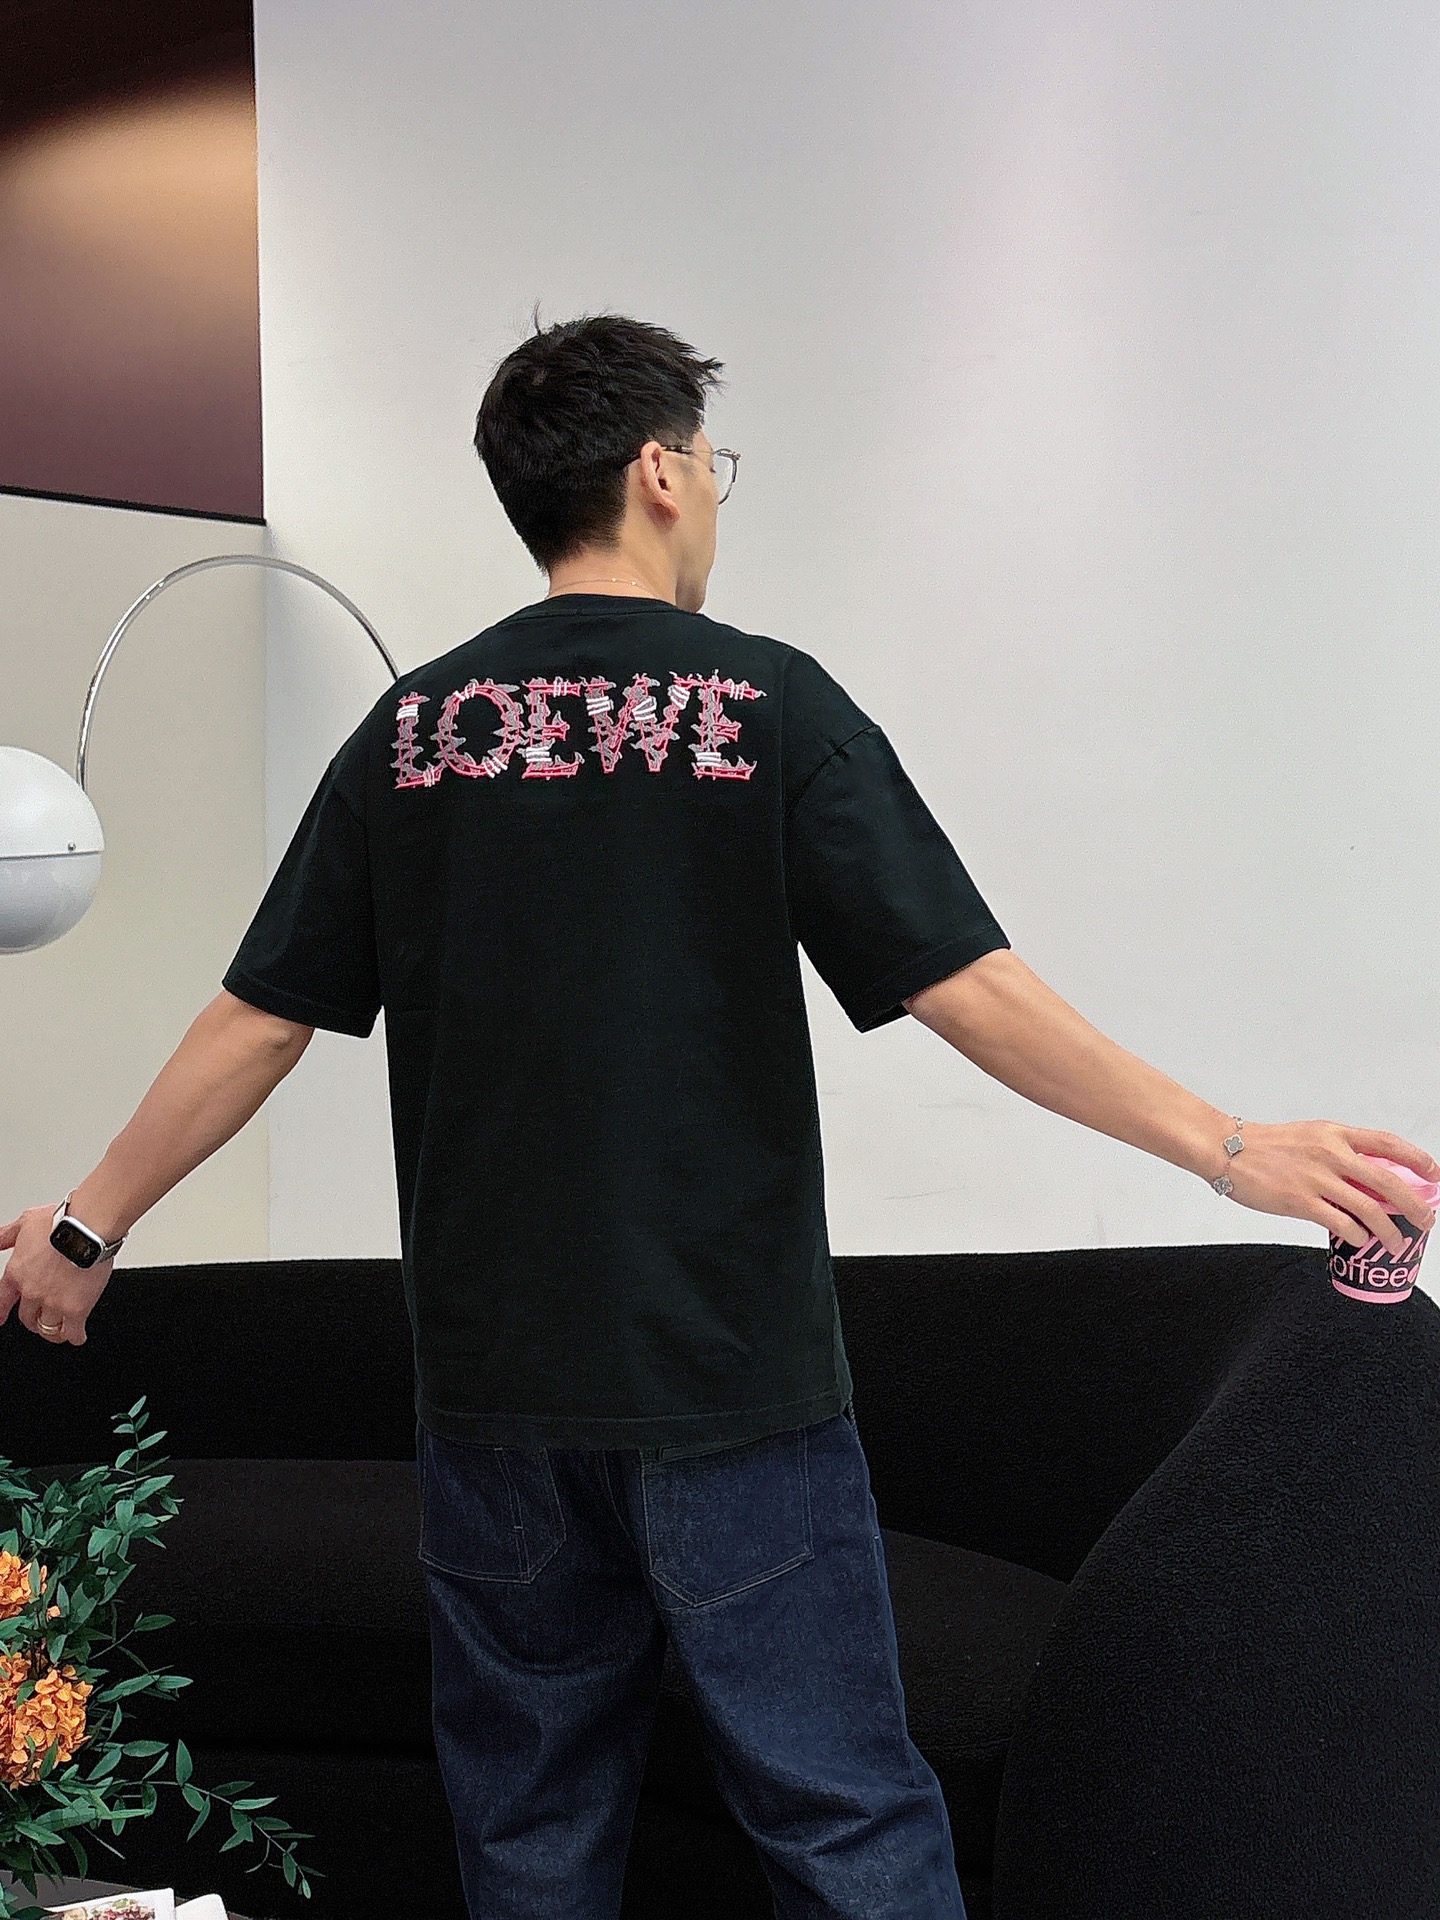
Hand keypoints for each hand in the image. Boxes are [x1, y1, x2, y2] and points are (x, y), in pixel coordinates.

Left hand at [0, 1204, 114, 1344]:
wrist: (88, 1228)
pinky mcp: (76, 1309)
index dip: (1, 1312)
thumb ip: (7, 1235)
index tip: (2, 1318)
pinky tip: (77, 1336)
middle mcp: (32, 1292)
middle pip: (27, 1318)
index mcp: (17, 1273)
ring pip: (48, 1329)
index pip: (2, 1302)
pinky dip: (75, 1336)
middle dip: (33, 1319)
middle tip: (42, 1318)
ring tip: (61, 1329)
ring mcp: (53, 1303)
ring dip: (53, 1330)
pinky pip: (72, 1332)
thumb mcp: (26, 1222)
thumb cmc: (62, 1222)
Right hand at [1222, 1121, 1437, 1257]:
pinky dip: (1357, 1235)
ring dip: (1389, 1230)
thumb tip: (1367, 1179)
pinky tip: (1360, 1241)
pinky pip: (1341, 1224)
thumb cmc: (1266, 1145)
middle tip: (1426, 1219)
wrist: (1227, 1149)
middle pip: (1387, 1182)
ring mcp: (1316, 1178)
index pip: (1388, 1144)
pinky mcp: (1299, 1201)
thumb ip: (1339, 1153)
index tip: (1434, 1174)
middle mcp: (1330, 1154)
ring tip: (1396, 1243)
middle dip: (1414, 1204)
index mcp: (1335, 1134)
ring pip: (1369, 1209)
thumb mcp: (1310, 1137)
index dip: (1417, 1159)